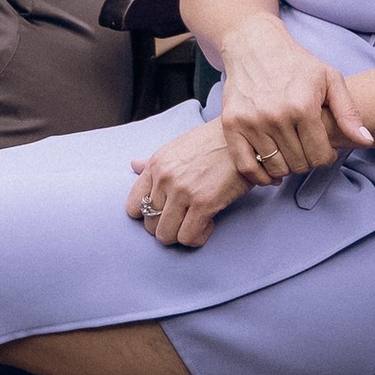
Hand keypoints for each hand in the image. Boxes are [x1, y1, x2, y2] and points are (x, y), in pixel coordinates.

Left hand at [126, 117, 251, 249]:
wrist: (241, 137)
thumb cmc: (211, 142)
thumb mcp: (177, 146)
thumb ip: (153, 162)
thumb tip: (133, 165)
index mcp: (156, 165)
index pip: (132, 206)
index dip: (147, 216)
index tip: (164, 214)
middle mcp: (164, 178)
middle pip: (150, 225)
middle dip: (167, 227)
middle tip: (184, 219)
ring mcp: (182, 191)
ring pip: (166, 235)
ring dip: (181, 235)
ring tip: (196, 223)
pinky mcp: (204, 203)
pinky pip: (188, 237)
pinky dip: (198, 237)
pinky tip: (209, 223)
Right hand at [213, 18, 374, 188]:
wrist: (254, 46)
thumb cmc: (296, 63)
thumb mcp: (330, 78)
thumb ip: (348, 112)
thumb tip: (365, 140)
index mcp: (303, 106)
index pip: (321, 156)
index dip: (327, 157)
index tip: (324, 148)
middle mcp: (276, 116)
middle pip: (299, 164)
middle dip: (308, 160)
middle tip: (306, 147)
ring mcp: (251, 122)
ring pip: (276, 168)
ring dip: (286, 167)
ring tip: (290, 152)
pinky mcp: (231, 125)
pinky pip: (246, 166)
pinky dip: (260, 176)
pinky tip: (270, 168)